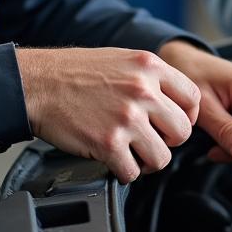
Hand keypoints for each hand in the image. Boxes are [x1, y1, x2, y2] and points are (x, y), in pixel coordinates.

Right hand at [15, 46, 199, 183]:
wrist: (38, 83)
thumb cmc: (75, 72)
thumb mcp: (123, 59)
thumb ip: (150, 77)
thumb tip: (173, 100)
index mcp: (150, 67)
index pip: (193, 98)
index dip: (189, 116)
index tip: (176, 124)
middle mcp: (143, 91)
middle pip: (182, 131)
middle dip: (169, 141)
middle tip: (152, 140)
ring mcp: (127, 118)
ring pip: (162, 157)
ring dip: (148, 161)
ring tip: (133, 153)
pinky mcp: (108, 143)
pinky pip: (133, 172)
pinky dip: (125, 172)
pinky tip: (115, 160)